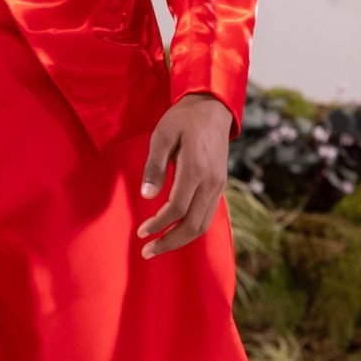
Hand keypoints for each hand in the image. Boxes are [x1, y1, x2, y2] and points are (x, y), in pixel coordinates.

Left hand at [135, 92, 232, 257]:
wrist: (213, 107)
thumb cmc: (183, 119)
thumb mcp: (161, 136)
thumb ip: (154, 167)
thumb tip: (147, 197)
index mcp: (196, 169)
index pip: (177, 208)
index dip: (158, 225)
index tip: (141, 233)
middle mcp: (211, 182)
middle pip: (193, 225)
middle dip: (169, 242)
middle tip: (147, 253)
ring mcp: (219, 185)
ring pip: (203, 225)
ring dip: (180, 240)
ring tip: (158, 247)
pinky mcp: (219, 185)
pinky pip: (207, 215)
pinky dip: (190, 229)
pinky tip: (174, 232)